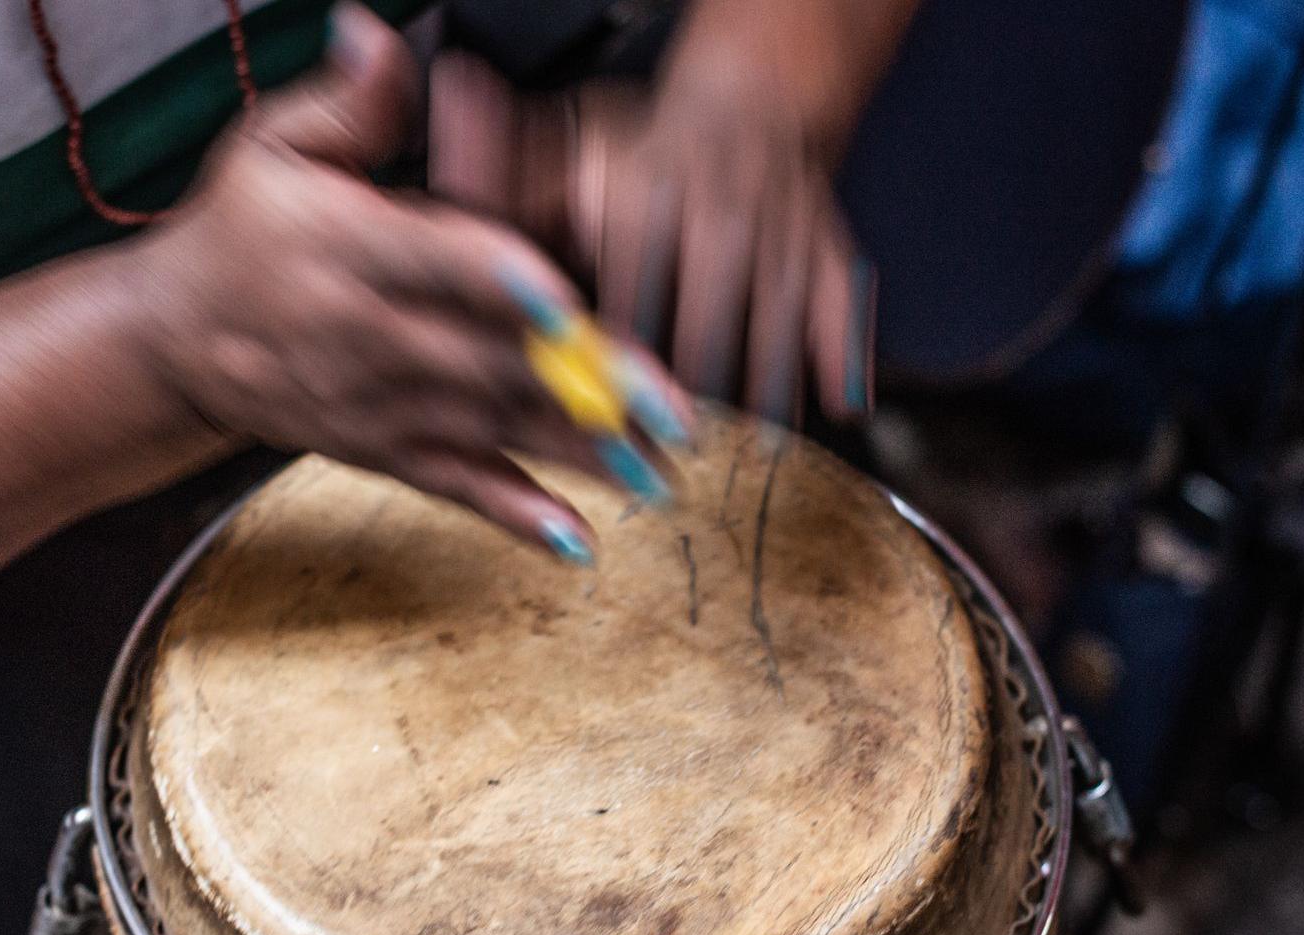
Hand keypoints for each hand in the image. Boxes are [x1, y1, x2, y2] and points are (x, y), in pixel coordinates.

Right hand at [127, 4, 689, 560]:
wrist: (172, 339)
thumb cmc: (239, 230)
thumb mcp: (271, 146)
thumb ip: (348, 101)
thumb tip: (374, 34)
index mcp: (348, 247)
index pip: (435, 261)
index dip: (503, 284)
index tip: (569, 306)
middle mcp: (366, 335)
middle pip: (488, 360)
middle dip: (585, 386)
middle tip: (672, 406)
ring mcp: (376, 404)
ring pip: (491, 429)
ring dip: (579, 454)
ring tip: (662, 471)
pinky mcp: (380, 451)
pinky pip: (454, 486)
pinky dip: (514, 514)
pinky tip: (577, 541)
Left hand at [430, 55, 874, 425]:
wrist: (752, 99)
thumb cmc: (641, 151)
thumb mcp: (567, 158)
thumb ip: (505, 194)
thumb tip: (460, 229)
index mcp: (643, 198)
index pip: (625, 289)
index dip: (610, 360)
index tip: (595, 421)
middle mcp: (716, 215)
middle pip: (703, 318)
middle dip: (686, 394)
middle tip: (671, 465)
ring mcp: (780, 235)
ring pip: (774, 321)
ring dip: (765, 394)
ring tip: (756, 459)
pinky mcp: (829, 251)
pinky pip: (842, 303)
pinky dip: (844, 354)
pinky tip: (843, 409)